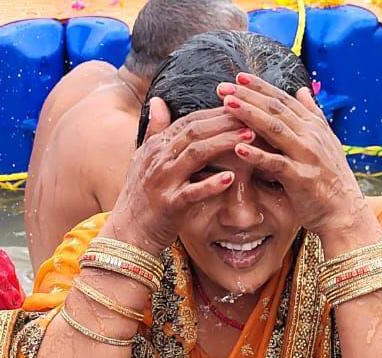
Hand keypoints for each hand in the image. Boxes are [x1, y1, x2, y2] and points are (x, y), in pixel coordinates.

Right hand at [104, 100, 249, 252]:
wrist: (127, 234)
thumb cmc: (140, 198)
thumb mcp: (143, 160)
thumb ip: (154, 131)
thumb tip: (158, 100)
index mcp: (156, 147)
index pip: (190, 121)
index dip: (217, 112)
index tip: (243, 108)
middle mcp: (158, 159)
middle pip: (195, 132)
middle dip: (226, 122)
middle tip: (254, 117)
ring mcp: (163, 182)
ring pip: (195, 155)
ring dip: (224, 143)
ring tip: (250, 138)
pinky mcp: (169, 205)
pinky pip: (192, 192)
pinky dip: (211, 184)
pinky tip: (231, 178)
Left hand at [218, 72, 379, 246]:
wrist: (345, 211)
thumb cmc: (330, 178)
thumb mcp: (325, 141)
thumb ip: (313, 114)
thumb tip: (303, 90)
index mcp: (313, 126)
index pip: (283, 100)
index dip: (260, 87)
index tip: (238, 77)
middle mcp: (311, 136)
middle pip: (276, 109)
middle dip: (248, 96)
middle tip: (222, 87)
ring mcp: (307, 155)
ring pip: (275, 129)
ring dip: (250, 115)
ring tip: (227, 105)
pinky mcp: (301, 178)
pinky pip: (276, 164)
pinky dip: (257, 155)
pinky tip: (238, 148)